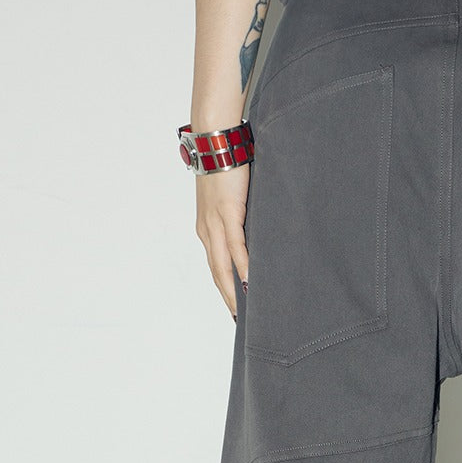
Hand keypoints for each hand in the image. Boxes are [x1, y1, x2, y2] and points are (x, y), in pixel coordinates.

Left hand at [195, 168, 250, 320]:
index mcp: (206, 228)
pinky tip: (248, 281)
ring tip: (244, 309)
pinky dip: (242, 266)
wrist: (215, 142)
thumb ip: (238, 218)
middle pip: (216, 273)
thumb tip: (255, 233)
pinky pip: (235, 246)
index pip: (215, 266)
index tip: (233, 307)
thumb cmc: (226, 166)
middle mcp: (207, 230)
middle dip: (227, 298)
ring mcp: (215, 223)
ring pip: (223, 265)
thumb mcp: (230, 198)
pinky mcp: (227, 213)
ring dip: (232, 289)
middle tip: (239, 320)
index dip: (223, 288)